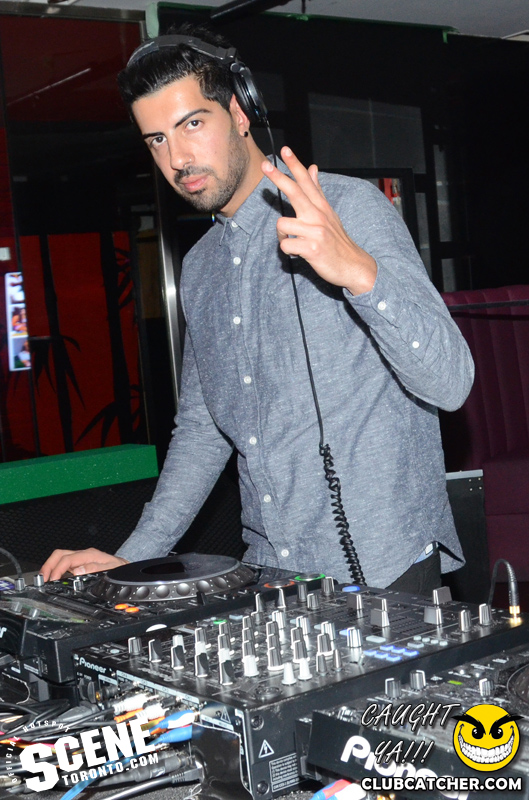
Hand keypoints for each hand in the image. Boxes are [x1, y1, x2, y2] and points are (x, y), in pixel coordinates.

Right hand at [40, 548, 128, 581]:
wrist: (126, 567)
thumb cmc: (120, 568)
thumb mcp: (111, 569)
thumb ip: (94, 569)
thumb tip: (77, 571)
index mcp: (90, 555)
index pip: (68, 559)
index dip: (58, 569)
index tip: (53, 579)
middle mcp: (84, 555)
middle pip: (60, 554)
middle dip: (49, 565)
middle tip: (43, 578)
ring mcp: (81, 558)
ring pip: (60, 558)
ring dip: (51, 567)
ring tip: (45, 579)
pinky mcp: (80, 563)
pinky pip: (65, 564)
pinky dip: (57, 570)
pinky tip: (54, 578)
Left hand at [261, 147, 376, 294]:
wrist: (352, 265)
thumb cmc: (336, 241)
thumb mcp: (329, 213)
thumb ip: (317, 191)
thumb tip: (313, 168)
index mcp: (321, 207)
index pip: (306, 181)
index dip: (294, 165)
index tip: (284, 150)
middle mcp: (318, 215)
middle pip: (295, 192)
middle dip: (278, 177)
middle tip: (264, 165)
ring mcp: (316, 231)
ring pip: (282, 224)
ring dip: (282, 235)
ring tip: (294, 241)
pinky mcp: (312, 248)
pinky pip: (286, 245)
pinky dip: (288, 251)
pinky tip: (298, 252)